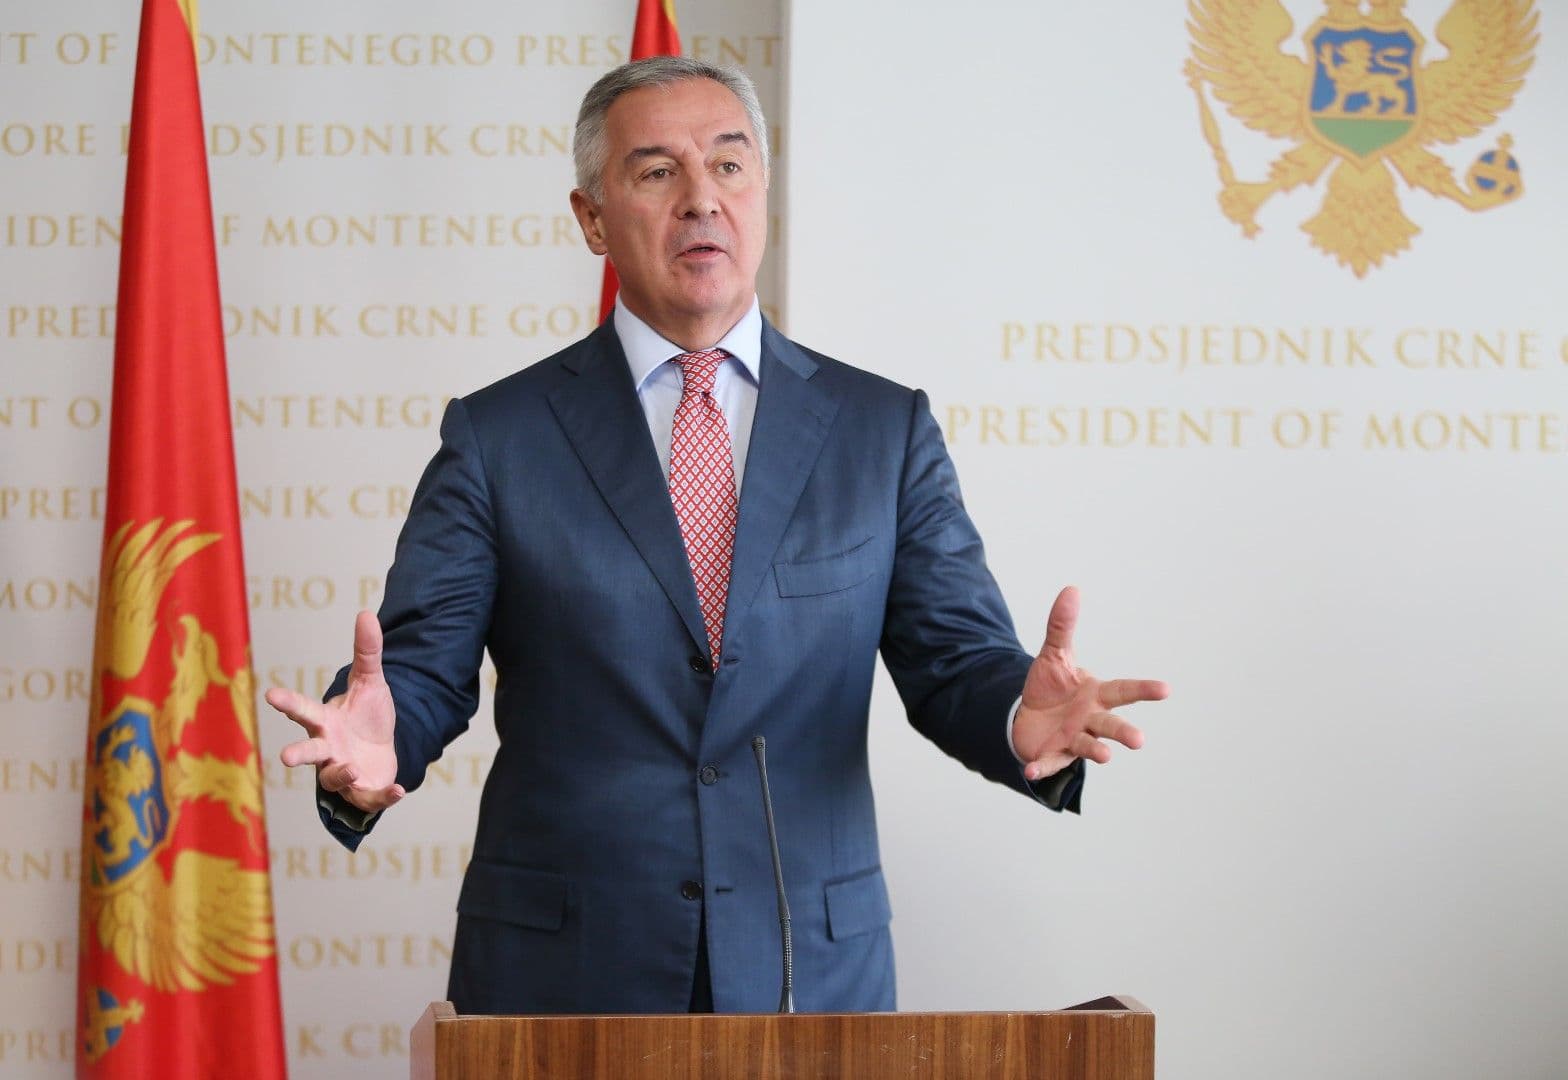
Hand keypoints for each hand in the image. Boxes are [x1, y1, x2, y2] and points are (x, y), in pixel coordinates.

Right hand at [266, 610, 405, 813]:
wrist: (380, 749)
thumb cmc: (365, 715)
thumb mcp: (371, 681)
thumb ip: (367, 652)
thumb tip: (366, 613)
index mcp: (325, 721)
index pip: (303, 710)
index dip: (288, 703)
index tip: (271, 694)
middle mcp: (328, 748)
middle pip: (308, 752)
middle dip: (297, 754)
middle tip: (285, 757)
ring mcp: (342, 772)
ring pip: (332, 778)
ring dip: (339, 774)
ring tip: (350, 767)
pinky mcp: (362, 791)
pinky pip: (369, 798)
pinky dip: (383, 796)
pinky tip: (399, 790)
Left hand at [1012, 586, 1168, 781]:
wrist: (1028, 716)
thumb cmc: (1051, 687)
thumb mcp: (1054, 654)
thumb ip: (1062, 626)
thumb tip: (1071, 589)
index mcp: (1095, 695)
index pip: (1123, 690)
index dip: (1143, 690)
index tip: (1165, 689)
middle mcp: (1089, 719)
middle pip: (1110, 725)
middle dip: (1124, 732)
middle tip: (1139, 740)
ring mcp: (1072, 739)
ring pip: (1088, 746)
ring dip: (1097, 751)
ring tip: (1105, 756)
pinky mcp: (1051, 754)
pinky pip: (1048, 762)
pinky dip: (1042, 767)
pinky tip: (1032, 770)